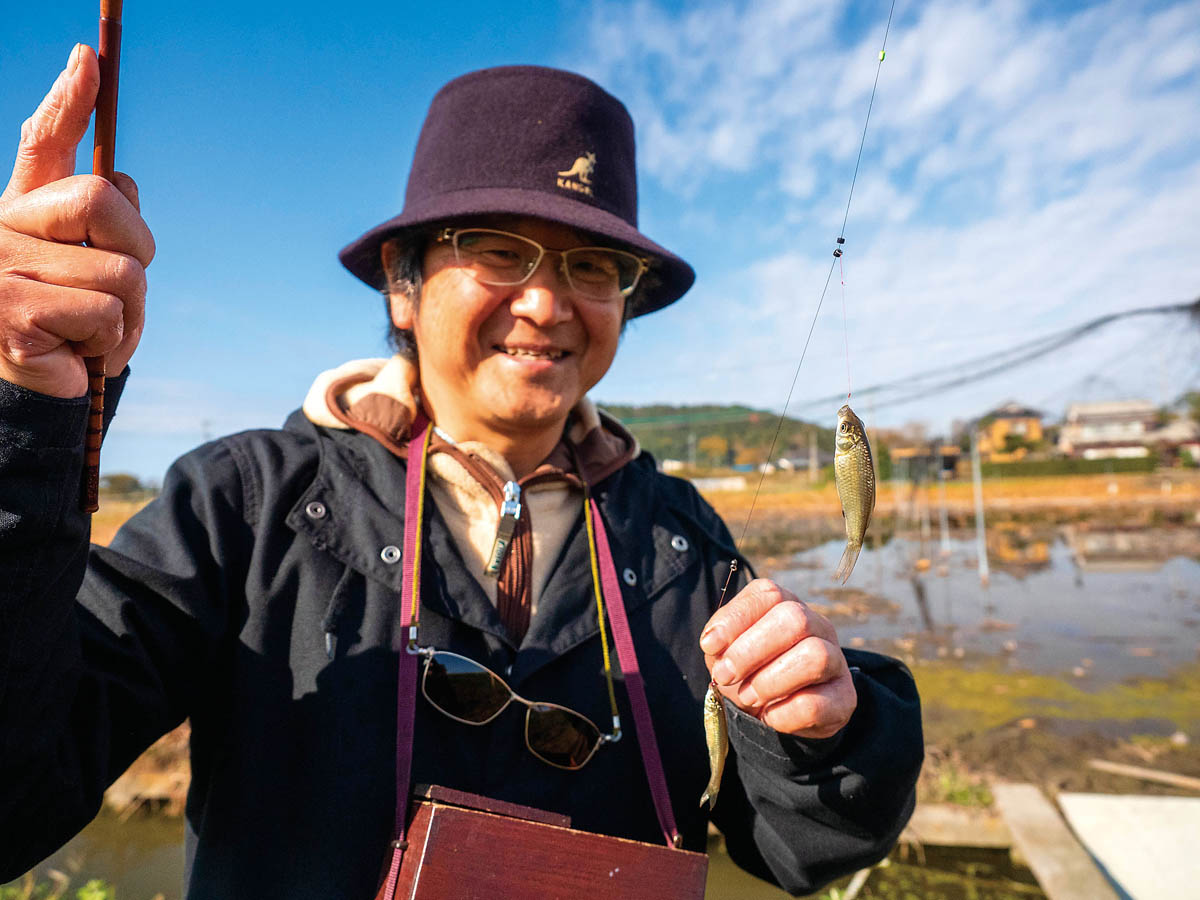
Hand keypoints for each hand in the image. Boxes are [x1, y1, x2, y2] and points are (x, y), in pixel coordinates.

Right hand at [0, 44, 154, 397]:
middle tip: (120, 288)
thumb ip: (103, 225)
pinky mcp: (17, 317)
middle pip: (103, 201)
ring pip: (123, 272)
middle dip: (137, 247)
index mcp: (23, 209)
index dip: (67, 100)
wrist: (29, 386)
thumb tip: (122, 177)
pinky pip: (108, 315)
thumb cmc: (64, 321)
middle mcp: (3, 227)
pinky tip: (82, 354)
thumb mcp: (82, 266)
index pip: (41, 143)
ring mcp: (3, 270)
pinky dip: (113, 343)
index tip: (89, 58)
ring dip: (130, 315)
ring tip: (96, 333)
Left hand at [700, 578, 856, 738]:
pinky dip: (783, 713)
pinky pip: (816, 703)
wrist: (777, 713)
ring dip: (769, 682)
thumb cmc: (749, 673)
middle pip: (794, 619)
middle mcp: (816, 624)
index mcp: (786, 604)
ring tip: (748, 697)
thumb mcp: (727, 653)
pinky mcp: (844, 698)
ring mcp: (836, 659)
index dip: (735, 619)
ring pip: (814, 656)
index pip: (768, 594)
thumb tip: (715, 644)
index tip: (710, 646)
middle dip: (750, 651)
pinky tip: (769, 715)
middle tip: (725, 676)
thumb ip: (720, 643)